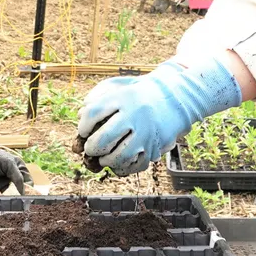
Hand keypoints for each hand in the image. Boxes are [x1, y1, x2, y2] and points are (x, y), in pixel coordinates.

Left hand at [77, 55, 241, 175]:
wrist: (174, 98)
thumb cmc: (139, 94)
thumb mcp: (119, 87)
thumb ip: (98, 98)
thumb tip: (81, 117)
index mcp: (123, 98)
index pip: (93, 113)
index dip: (83, 126)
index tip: (83, 130)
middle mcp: (135, 115)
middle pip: (103, 139)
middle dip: (91, 147)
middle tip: (90, 148)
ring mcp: (146, 133)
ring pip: (119, 156)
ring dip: (106, 160)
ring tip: (103, 157)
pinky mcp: (155, 147)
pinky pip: (135, 165)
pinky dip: (124, 168)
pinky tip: (119, 163)